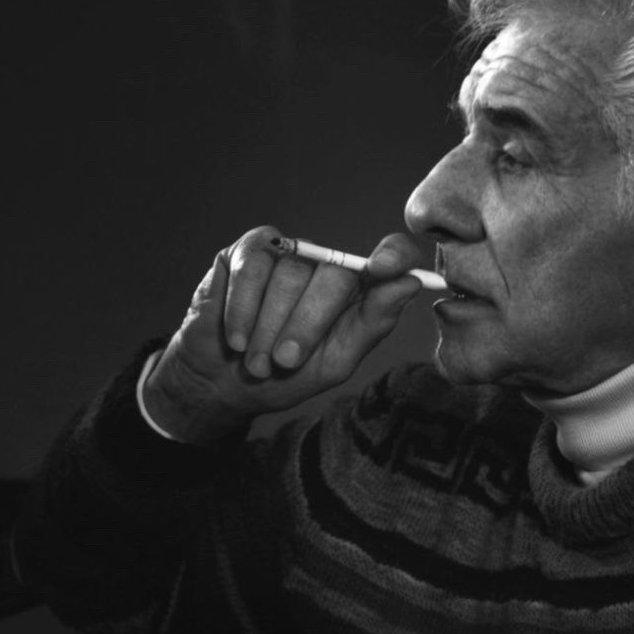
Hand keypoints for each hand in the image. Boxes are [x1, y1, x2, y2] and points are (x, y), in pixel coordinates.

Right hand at [144, 226, 428, 443]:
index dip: (393, 255)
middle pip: (336, 273)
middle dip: (308, 325)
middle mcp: (329, 264)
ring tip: (257, 361)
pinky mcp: (250, 250)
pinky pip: (253, 268)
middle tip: (285, 361)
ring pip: (290, 274)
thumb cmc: (288, 374)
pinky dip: (243, 309)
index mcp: (361, 290)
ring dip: (269, 327)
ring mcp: (290, 251)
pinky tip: (237, 338)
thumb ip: (373, 323)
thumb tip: (408, 284)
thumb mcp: (336, 361)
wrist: (225, 383)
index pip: (393, 254)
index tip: (384, 269)